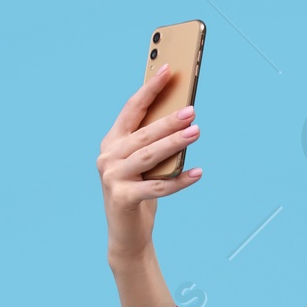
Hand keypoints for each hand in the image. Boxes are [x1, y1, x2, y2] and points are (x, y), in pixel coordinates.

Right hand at [97, 61, 201, 264]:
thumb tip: (182, 117)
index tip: (168, 70)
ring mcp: (112, 177)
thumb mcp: (144, 165)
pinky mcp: (122, 198)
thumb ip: (153, 143)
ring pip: (149, 156)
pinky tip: (198, 173)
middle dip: (169, 120)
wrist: (126, 236)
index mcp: (112, 141)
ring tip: (196, 132)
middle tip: (192, 110)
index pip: (131, 109)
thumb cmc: (139, 193)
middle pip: (143, 133)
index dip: (150, 89)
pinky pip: (157, 187)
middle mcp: (108, 156)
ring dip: (175, 144)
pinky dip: (179, 181)